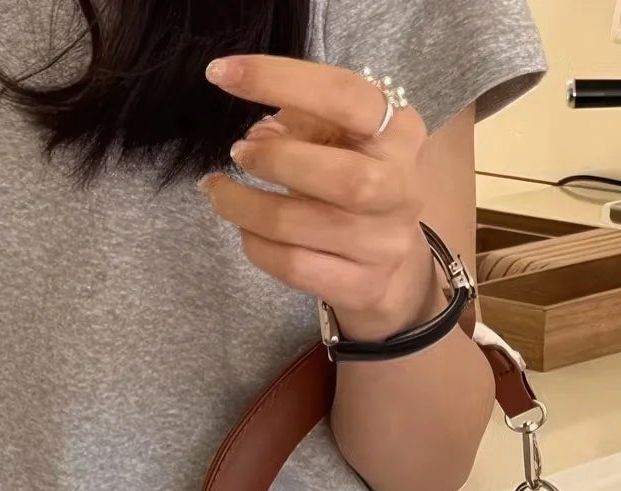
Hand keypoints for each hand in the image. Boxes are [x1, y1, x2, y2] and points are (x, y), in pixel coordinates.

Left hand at [199, 56, 441, 342]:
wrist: (393, 264)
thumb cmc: (357, 180)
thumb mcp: (340, 138)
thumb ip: (303, 124)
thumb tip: (259, 137)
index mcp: (399, 133)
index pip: (343, 96)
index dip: (279, 80)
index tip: (221, 74)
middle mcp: (401, 189)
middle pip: (343, 178)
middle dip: (276, 161)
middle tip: (237, 153)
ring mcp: (384, 245)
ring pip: (302, 226)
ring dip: (245, 206)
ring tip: (220, 192)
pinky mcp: (361, 287)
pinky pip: (294, 266)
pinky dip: (256, 244)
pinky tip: (245, 228)